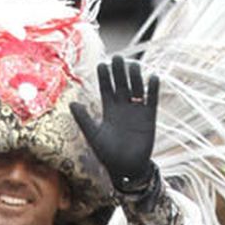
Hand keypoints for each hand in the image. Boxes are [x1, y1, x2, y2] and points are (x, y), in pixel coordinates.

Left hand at [70, 55, 159, 194]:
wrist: (126, 167)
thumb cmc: (107, 153)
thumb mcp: (93, 135)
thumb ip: (84, 119)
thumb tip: (71, 103)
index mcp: (109, 109)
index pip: (106, 88)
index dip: (104, 77)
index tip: (102, 64)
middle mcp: (123, 107)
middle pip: (121, 84)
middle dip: (119, 71)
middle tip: (117, 57)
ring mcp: (137, 110)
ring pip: (137, 88)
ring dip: (136, 77)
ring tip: (134, 65)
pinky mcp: (149, 117)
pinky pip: (151, 100)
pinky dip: (153, 89)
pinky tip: (153, 78)